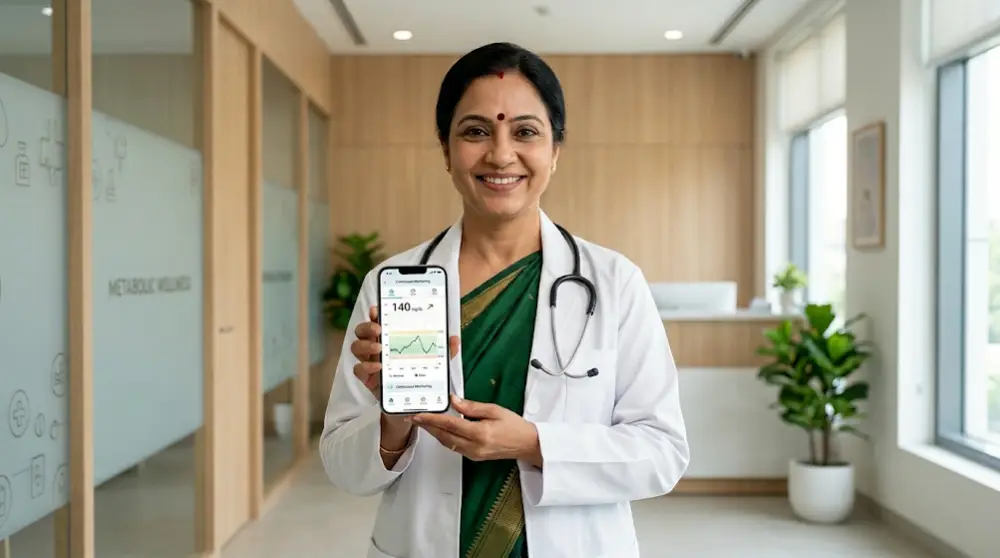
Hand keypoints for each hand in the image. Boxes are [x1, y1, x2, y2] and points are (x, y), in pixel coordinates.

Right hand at [351, 306, 459, 432]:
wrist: (412, 403)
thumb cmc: (418, 376)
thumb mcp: (432, 362)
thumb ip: (442, 351)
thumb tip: (454, 339)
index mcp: (390, 339)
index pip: (378, 321)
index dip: (374, 313)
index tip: (377, 309)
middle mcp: (377, 348)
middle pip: (361, 331)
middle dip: (367, 326)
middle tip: (378, 329)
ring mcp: (370, 362)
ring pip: (356, 348)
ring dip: (365, 345)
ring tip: (379, 348)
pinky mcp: (368, 379)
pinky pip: (358, 370)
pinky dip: (366, 367)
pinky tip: (378, 368)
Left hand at [412, 395, 542, 466]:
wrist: (527, 444)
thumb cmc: (515, 426)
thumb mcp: (495, 410)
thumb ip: (472, 406)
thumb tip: (454, 400)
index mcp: (480, 433)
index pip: (450, 425)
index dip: (432, 419)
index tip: (419, 415)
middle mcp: (474, 447)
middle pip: (444, 436)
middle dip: (428, 427)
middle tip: (415, 418)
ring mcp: (474, 454)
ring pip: (447, 443)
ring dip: (434, 433)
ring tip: (424, 422)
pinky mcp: (474, 457)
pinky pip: (454, 447)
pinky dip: (444, 438)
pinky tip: (440, 430)